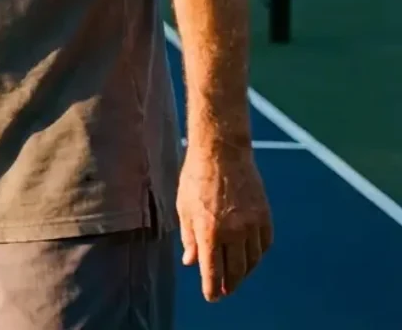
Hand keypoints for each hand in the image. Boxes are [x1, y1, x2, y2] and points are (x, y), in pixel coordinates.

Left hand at [177, 141, 273, 301]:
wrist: (223, 152)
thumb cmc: (196, 178)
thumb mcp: (184, 209)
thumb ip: (189, 238)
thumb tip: (191, 262)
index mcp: (209, 232)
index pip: (212, 271)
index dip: (212, 288)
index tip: (212, 297)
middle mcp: (233, 232)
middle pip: (235, 271)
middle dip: (229, 285)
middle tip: (224, 291)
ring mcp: (252, 224)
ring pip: (252, 260)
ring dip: (244, 272)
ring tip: (235, 276)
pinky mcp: (265, 216)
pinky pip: (264, 244)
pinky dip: (257, 255)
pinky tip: (250, 257)